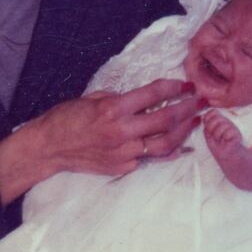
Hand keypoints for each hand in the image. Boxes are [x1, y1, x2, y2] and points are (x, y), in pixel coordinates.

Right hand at [0, 79, 198, 203]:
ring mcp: (124, 151)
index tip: (187, 85)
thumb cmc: (67, 118)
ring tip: (194, 121)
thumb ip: (120, 99)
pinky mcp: (123, 166)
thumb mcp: (93, 97)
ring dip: (183, 131)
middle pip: (166, 119)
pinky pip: (151, 157)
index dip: (174, 87)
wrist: (50, 148)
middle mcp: (122, 130)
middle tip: (201, 101)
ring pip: (164, 143)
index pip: (153, 94)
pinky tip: (176, 142)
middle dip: (187, 108)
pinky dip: (166, 149)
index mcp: (114, 108)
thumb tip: (143, 98)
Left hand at [203, 109, 242, 159]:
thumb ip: (206, 125)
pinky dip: (225, 138)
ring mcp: (232, 127)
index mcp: (219, 120)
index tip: (208, 130)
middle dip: (211, 128)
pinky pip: (228, 132)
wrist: (226, 156)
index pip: (212, 112)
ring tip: (220, 140)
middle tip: (213, 136)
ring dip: (217, 135)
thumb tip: (204, 117)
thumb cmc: (217, 145)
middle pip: (216, 117)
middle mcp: (226, 121)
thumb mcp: (208, 134)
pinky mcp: (237, 134)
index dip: (207, 120)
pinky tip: (226, 141)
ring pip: (222, 125)